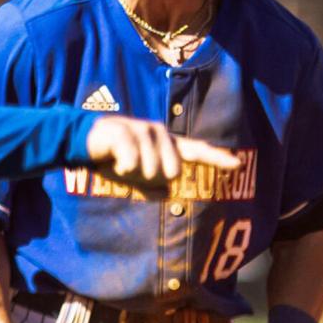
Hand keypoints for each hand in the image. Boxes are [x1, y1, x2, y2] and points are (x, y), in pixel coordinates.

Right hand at [85, 115, 240, 185]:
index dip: (217, 157)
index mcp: (165, 142)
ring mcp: (142, 129)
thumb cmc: (113, 157)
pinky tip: (118, 164)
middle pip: (173, 169)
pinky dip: (125, 167)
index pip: (196, 150)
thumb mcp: (134, 174)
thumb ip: (152, 184)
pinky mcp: (124, 131)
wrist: (83, 140)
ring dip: (136, 173)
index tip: (238, 164)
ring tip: (123, 164)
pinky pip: (132, 160)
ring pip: (151, 168)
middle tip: (135, 170)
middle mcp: (159, 132)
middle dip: (154, 177)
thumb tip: (167, 193)